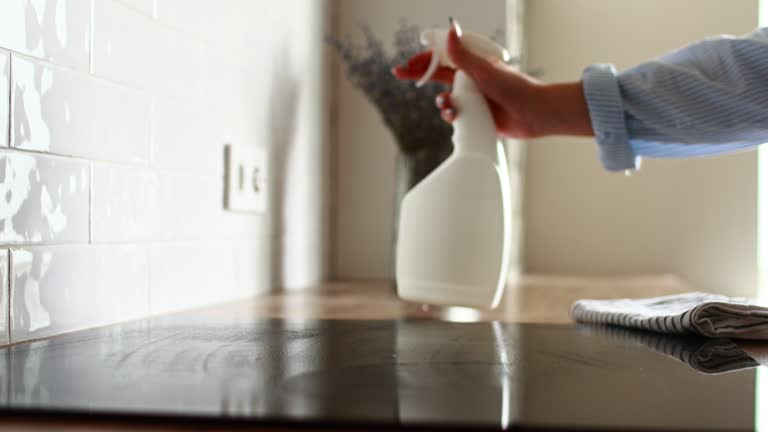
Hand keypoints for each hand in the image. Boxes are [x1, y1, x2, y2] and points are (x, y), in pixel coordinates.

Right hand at [392, 19, 593, 138]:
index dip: (423, 59)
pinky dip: (451, 116)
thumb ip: (464, 55)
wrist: (534, 114)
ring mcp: (473, 98)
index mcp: (472, 63)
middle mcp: (471, 79)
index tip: (407, 64)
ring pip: (445, 98)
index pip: (441, 57)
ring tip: (447, 105)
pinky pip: (455, 116)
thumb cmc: (515, 88)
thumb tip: (450, 31)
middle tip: (401, 74)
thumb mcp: (485, 70)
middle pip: (438, 74)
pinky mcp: (476, 116)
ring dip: (441, 102)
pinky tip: (455, 118)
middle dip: (419, 75)